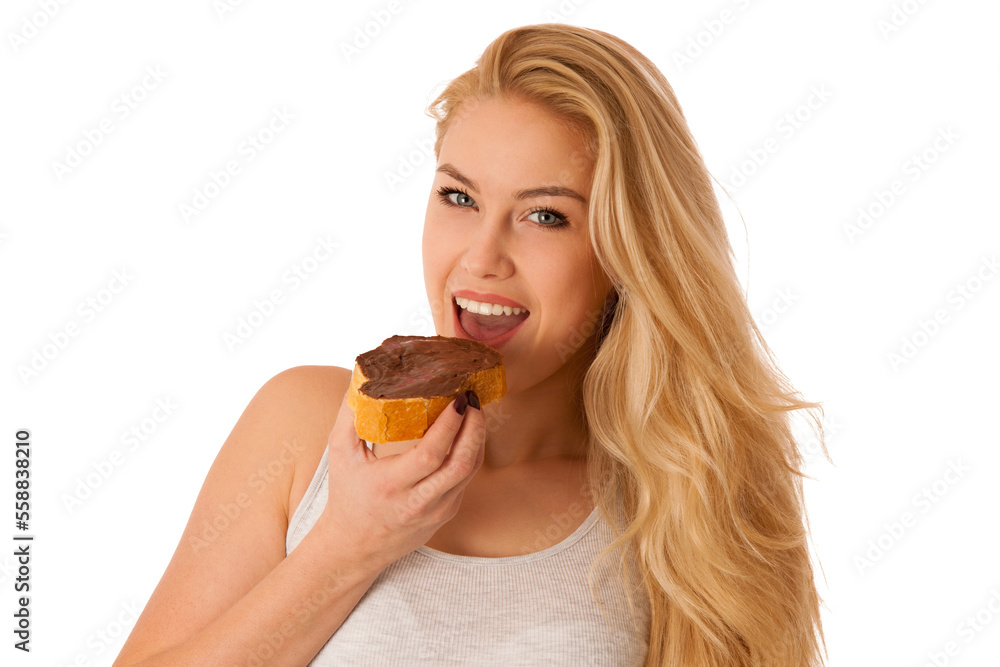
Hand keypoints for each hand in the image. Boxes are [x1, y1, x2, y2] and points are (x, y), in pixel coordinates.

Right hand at [318, 390, 484, 567]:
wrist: (355, 547)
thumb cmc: (346, 496)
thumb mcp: (340, 454)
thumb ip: (351, 415)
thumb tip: (363, 377)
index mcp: (392, 486)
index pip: (432, 454)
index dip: (450, 424)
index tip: (458, 398)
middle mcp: (419, 502)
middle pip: (462, 464)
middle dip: (475, 427)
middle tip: (473, 399)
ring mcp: (437, 511)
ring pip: (471, 471)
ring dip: (477, 438)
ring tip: (475, 411)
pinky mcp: (446, 514)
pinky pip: (466, 480)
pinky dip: (471, 453)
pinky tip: (467, 433)